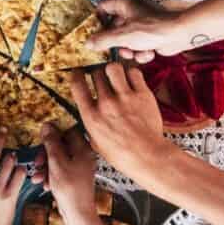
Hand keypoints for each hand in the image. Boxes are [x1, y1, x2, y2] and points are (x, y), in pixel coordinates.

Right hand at [34, 124, 96, 221]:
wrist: (77, 213)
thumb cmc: (70, 189)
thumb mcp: (56, 162)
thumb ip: (51, 143)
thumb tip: (47, 126)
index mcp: (83, 149)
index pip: (68, 131)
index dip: (53, 133)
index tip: (42, 138)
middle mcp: (84, 156)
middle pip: (61, 145)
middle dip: (46, 154)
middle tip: (38, 161)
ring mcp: (80, 167)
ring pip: (58, 159)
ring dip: (46, 166)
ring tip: (38, 176)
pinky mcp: (74, 177)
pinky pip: (60, 170)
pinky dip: (51, 175)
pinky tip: (44, 184)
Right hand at [70, 63, 170, 178]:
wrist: (147, 156)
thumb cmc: (123, 154)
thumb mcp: (96, 143)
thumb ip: (91, 125)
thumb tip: (89, 114)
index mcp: (92, 116)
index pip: (77, 85)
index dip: (76, 75)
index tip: (78, 72)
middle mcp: (106, 104)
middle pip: (96, 74)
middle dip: (97, 74)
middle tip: (102, 77)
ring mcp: (125, 98)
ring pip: (113, 68)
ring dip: (113, 70)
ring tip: (116, 75)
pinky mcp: (142, 94)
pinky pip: (134, 72)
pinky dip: (131, 74)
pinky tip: (131, 80)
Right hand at [87, 0, 192, 62]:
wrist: (180, 35)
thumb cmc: (156, 28)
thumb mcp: (123, 35)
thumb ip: (103, 40)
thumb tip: (89, 43)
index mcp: (125, 3)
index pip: (103, 7)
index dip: (97, 20)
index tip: (93, 32)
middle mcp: (133, 11)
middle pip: (113, 28)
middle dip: (115, 42)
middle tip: (114, 49)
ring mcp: (142, 23)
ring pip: (125, 40)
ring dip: (129, 50)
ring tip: (135, 51)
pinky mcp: (150, 35)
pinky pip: (138, 46)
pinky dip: (141, 52)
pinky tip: (148, 52)